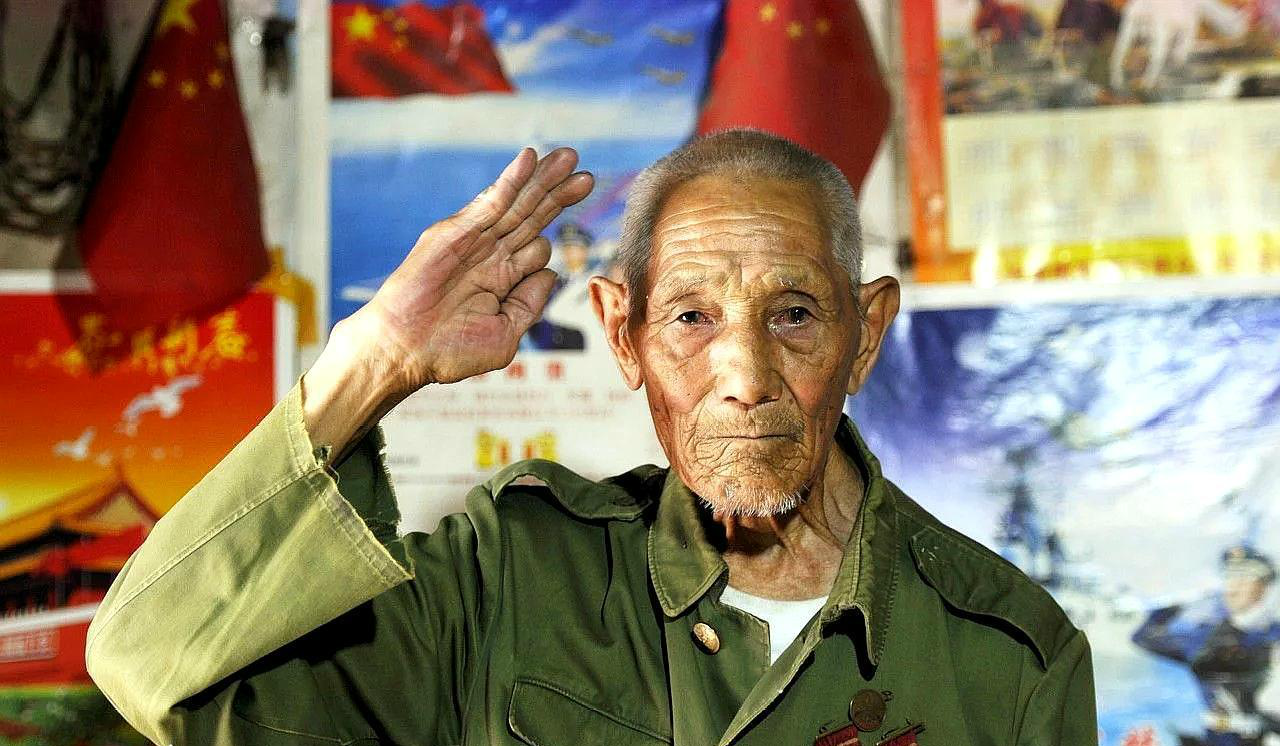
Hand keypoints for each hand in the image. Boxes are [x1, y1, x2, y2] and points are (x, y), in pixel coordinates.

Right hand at [304, 148, 592, 455]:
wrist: (404, 352)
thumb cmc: (449, 351)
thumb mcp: (505, 334)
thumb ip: (529, 304)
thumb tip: (551, 273)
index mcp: (504, 279)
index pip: (537, 247)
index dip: (549, 243)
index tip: (543, 257)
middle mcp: (491, 254)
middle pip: (533, 217)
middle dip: (559, 195)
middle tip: (587, 177)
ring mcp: (474, 239)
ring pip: (517, 203)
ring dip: (543, 179)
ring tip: (570, 157)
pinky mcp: (455, 231)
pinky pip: (491, 201)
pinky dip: (511, 179)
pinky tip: (532, 158)